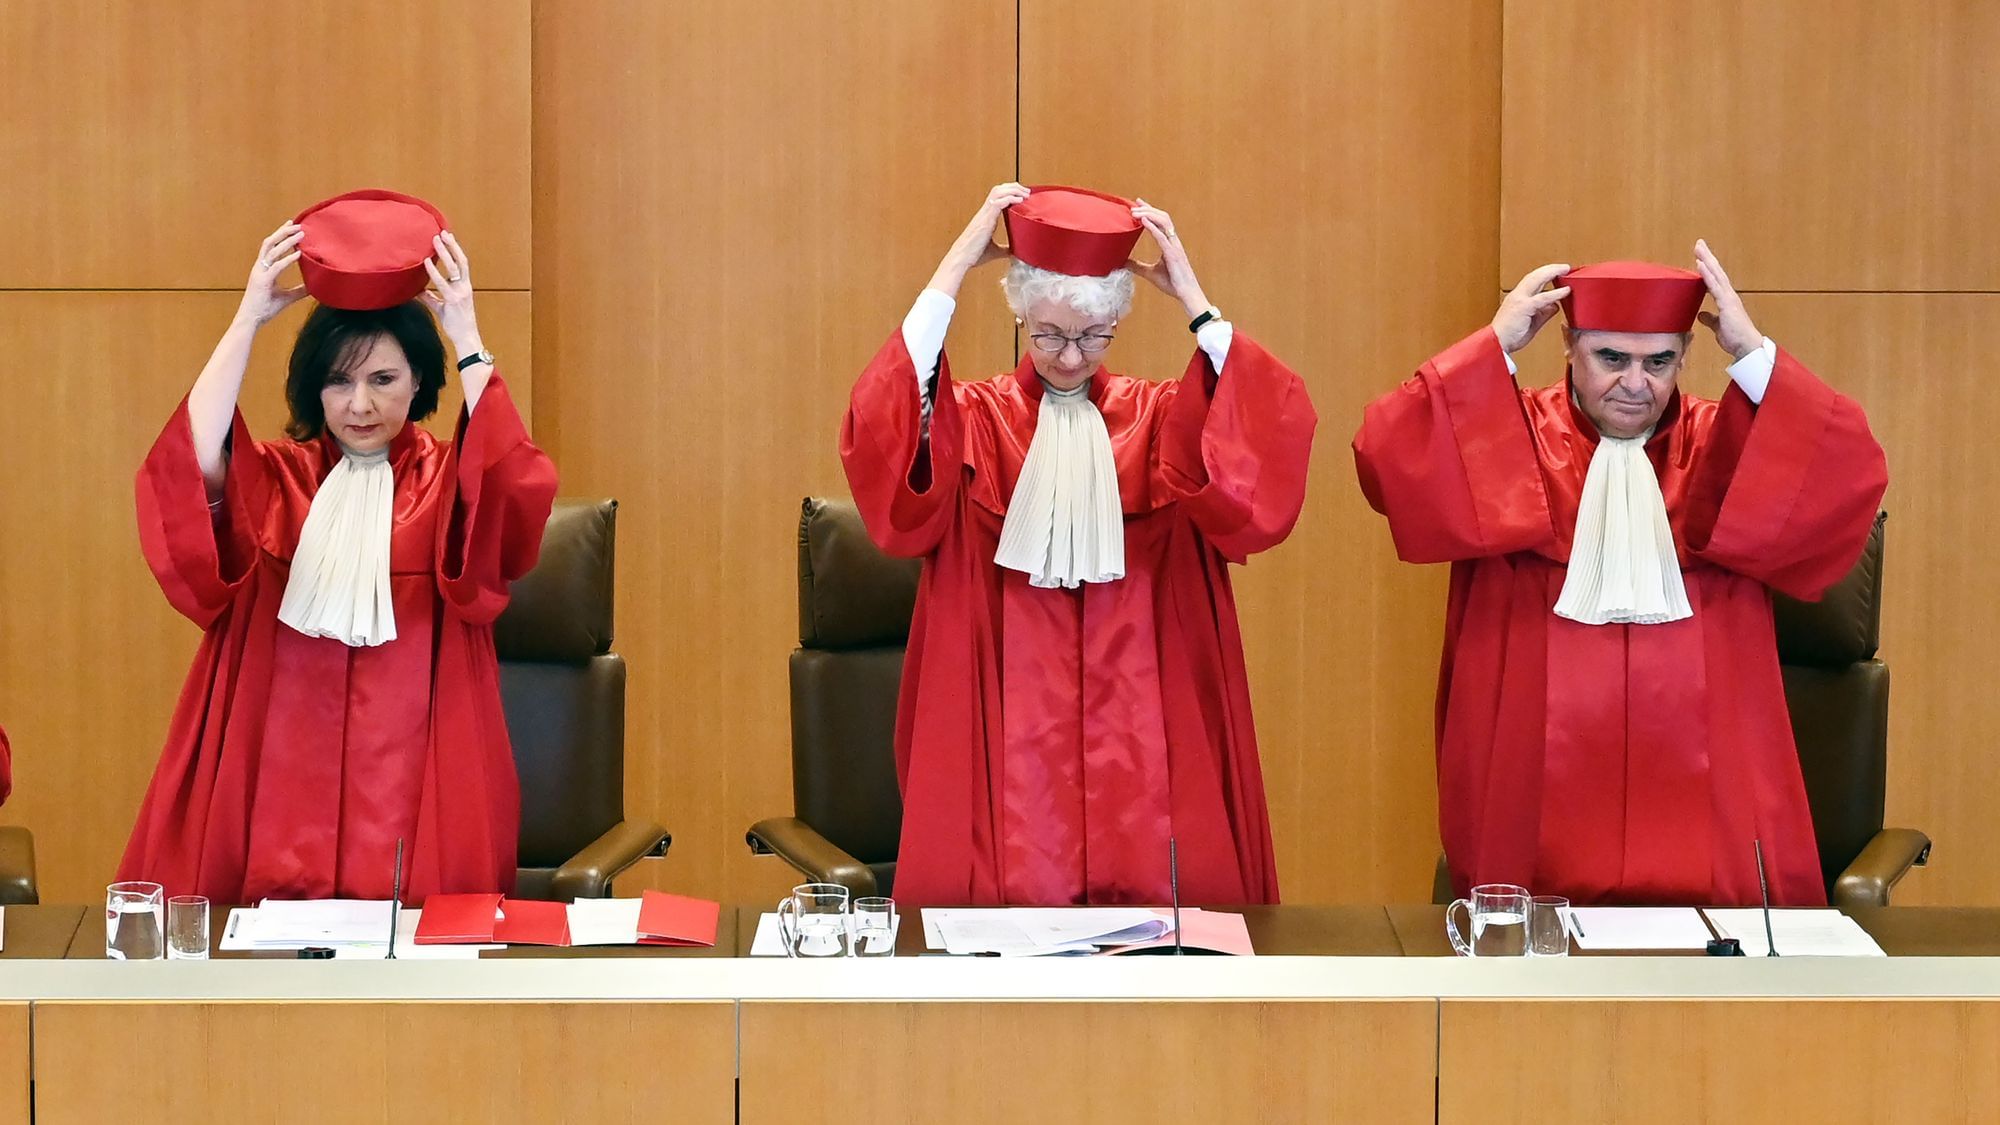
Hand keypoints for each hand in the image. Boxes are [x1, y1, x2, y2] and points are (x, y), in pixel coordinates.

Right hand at [235, 222, 307, 327]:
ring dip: (287, 240)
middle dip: (283, 232)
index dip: (280, 235)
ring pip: (272, 250)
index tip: (292, 226)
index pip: (271, 247)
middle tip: (298, 225)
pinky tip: (299, 254)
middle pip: (270, 243)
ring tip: (300, 234)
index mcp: (263, 269)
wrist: (251, 320)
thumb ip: (299, 290)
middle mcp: (260, 267)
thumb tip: (314, 287)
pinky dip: (288, 259)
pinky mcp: (263, 281)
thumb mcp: (286, 297)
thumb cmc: (265, 308)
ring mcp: (260, 273)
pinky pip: (276, 267)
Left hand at [420, 231, 482, 357]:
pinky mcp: (453, 300)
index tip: (448, 237)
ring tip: (435, 241)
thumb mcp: (442, 308)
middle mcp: (464, 287)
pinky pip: (442, 283)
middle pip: (460, 261)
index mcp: (465, 287)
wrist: (466, 338)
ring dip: (444, 253)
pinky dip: (434, 272)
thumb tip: (417, 290)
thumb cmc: (456, 324)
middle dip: (451, 246)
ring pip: (453, 268)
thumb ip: (431, 297)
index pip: (462, 264)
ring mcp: (460, 293)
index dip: (456, 250)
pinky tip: (427, 263)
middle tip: (442, 233)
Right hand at [927, 182, 1029, 296]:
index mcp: (985, 217)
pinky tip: (1019, 200)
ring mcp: (985, 214)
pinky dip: (1010, 198)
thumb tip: (1012, 252)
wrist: (962, 258)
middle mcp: (985, 212)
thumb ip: (1003, 249)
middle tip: (1026, 191)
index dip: (1009, 191)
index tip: (1022, 194)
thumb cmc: (973, 254)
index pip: (997, 195)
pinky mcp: (986, 219)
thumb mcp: (993, 250)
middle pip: (999, 189)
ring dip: (1013, 189)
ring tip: (1025, 193)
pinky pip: (999, 202)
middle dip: (1014, 187)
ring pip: (998, 191)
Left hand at [1126, 200, 1209, 318]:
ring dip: (1149, 214)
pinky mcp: (1173, 254)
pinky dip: (1152, 227)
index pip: (1160, 221)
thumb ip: (1137, 266)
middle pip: (1162, 217)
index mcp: (1170, 243)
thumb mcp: (1150, 273)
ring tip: (1135, 212)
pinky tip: (1143, 221)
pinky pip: (1162, 237)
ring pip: (1164, 222)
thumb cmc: (1173, 283)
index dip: (1150, 210)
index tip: (1138, 203)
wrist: (1186, 294)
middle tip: (1134, 205)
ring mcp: (1174, 246)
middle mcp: (1173, 241)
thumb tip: (1123, 263)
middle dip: (1148, 208)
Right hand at [1491, 263, 1571, 352]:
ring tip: (1565, 269)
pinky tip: (1566, 290)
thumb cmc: (1509, 336)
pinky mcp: (1523, 307)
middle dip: (1551, 268)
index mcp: (1517, 298)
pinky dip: (1555, 293)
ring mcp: (1519, 299)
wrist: (1496, 344)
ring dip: (1552, 272)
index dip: (1545, 274)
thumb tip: (1555, 305)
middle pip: (1535, 275)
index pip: (1532, 280)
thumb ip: (1543, 313)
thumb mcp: (1531, 322)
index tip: (1558, 271)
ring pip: (1537, 279)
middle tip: (1565, 267)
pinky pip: (1542, 298)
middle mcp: (1517, 295)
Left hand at [1693, 239, 1761, 359]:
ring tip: (1698, 248)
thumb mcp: (1718, 327)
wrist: (1747, 347)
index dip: (1708, 267)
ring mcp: (1729, 298)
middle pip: (1716, 271)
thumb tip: (1701, 314)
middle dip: (1707, 257)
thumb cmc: (1735, 339)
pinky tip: (1700, 264)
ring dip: (1706, 260)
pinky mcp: (1727, 303)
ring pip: (1716, 274)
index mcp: (1726, 299)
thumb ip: (1710, 319)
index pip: (1715, 279)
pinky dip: (1707, 274)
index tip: (1700, 256)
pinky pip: (1715, 285)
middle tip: (1699, 243)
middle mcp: (1728, 295)